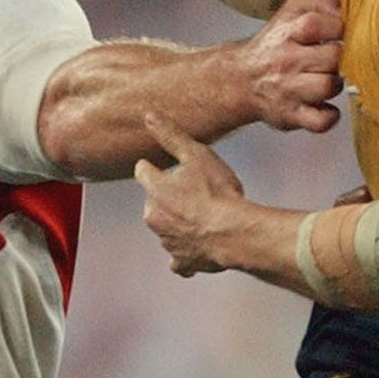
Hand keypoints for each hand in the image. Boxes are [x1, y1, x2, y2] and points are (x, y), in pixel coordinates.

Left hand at [135, 114, 247, 275]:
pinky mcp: (182, 261)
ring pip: (166, 228)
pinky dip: (185, 254)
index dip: (156, 167)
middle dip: (169, 197)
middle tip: (195, 192)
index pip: (143, 172)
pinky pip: (178, 259)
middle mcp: (154, 217)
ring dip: (179, 222)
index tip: (166, 167)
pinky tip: (197, 248)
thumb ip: (171, 135)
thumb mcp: (197, 154)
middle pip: (153, 201)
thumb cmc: (218, 193)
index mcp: (155, 190)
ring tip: (204, 216)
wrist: (235, 233)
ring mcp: (167, 242)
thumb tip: (149, 116)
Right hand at [241, 0, 344, 132]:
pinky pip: (320, 121)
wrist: (242, 80)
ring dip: (335, 85)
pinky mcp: (291, 116)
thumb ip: (320, 2)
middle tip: (331, 60)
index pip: (318, 23)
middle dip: (339, 58)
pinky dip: (329, 116)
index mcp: (288, 32)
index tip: (338, 35)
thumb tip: (345, 8)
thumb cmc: (276, 46)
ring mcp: (289, 90)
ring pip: (327, 86)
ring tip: (325, 80)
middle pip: (331, 57)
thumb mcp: (291, 12)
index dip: (337, 28)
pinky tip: (325, 106)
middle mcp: (286, 60)